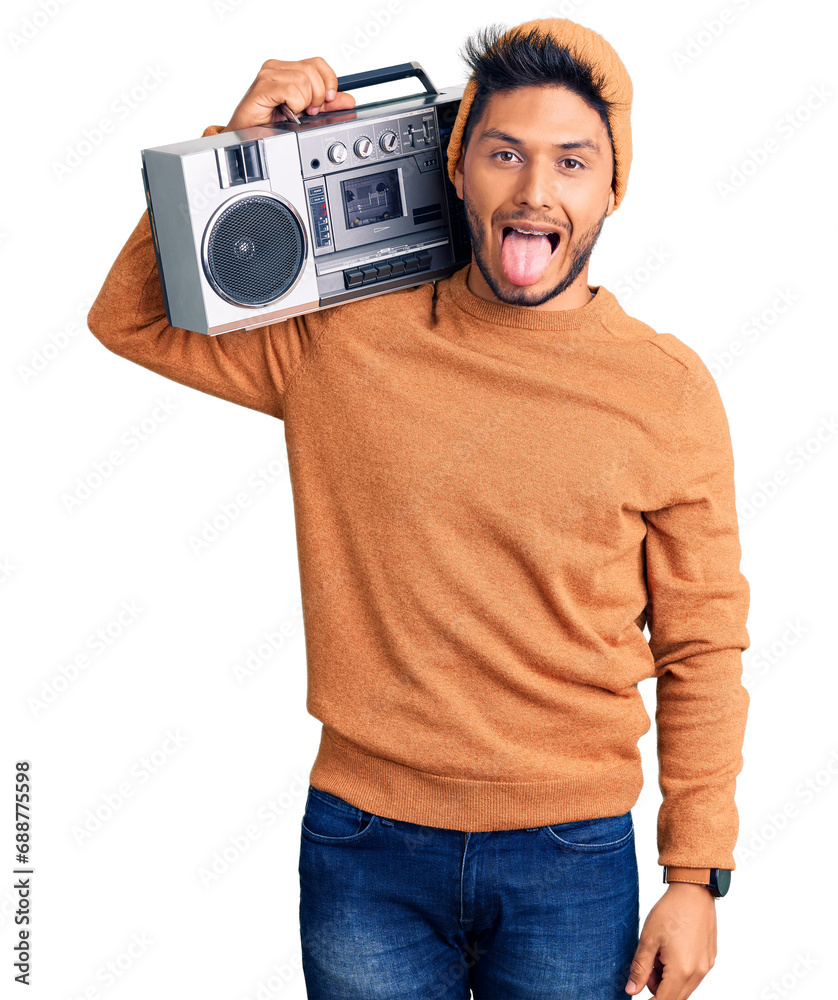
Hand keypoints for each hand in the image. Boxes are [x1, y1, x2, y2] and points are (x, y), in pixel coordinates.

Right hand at [221, 56, 355, 131]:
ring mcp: (269, 75)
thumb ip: (327, 105)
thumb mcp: (305, 113)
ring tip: (293, 113)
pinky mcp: (262, 86)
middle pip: (313, 70)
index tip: (327, 100)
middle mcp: (277, 68)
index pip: (318, 63)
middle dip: (318, 95)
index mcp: (287, 69)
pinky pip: (292, 90)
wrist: (247, 136)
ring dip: (304, 102)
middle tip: (308, 111)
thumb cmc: (269, 124)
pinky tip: (286, 111)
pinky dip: (294, 104)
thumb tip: (348, 100)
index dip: (329, 81)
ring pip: (304, 80)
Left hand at [625, 883, 716, 997]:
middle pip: (675, 996)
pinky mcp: (710, 958)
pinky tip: (672, 949)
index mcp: (681, 971)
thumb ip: (640, 968)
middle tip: (649, 961)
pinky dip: (680, 970)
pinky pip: (693, 975)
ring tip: (660, 952)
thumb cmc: (670, 911)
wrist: (694, 892)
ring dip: (669, 978)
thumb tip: (631, 990)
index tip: (638, 993)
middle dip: (658, 986)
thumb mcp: (648, 939)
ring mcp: (706, 966)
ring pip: (684, 987)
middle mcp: (698, 973)